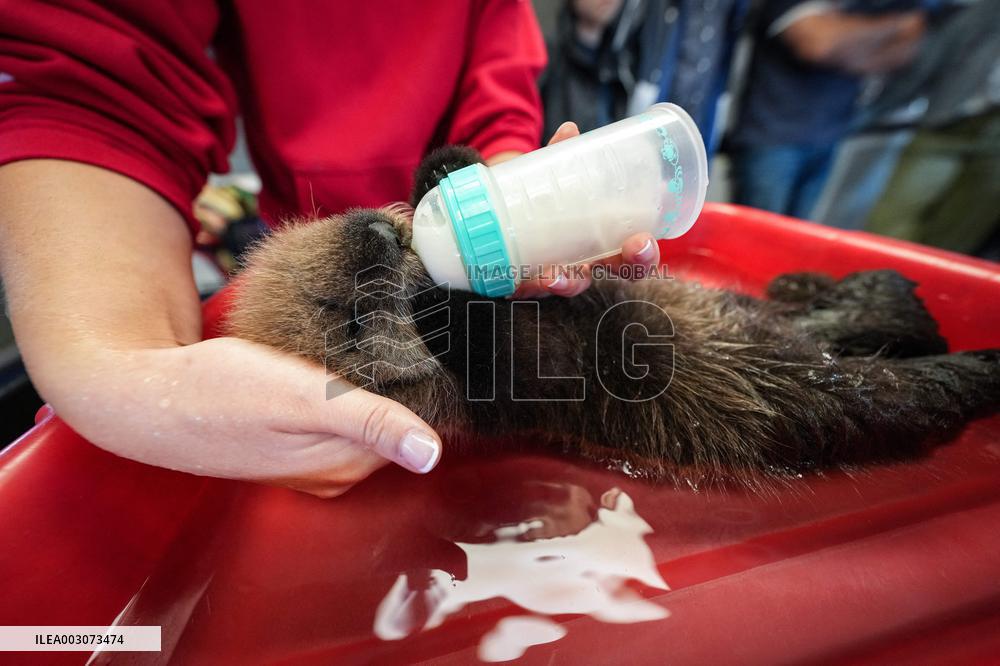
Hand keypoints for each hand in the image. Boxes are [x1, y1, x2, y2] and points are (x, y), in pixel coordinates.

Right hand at [58, 337, 442, 497]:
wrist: (144, 395)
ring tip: (360, 337)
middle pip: (389, 418)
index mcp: (345, 465)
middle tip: (389, 328)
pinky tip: (323, 359)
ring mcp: (307, 457)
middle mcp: (332, 469)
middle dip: (394, 378)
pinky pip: (329, 411)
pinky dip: (334, 384)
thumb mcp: (304, 399)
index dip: (418, 380)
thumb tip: (431, 454)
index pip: (414, 423)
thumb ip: (370, 423)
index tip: (419, 340)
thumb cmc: (219, 394)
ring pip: (359, 411)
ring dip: (364, 378)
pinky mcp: (284, 438)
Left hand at [495, 121, 661, 297]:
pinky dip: (530, 284)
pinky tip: (531, 279)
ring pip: (570, 285)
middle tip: (635, 248)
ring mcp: (556, 274)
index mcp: (602, 241)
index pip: (632, 257)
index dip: (645, 255)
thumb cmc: (541, 199)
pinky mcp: (523, 280)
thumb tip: (569, 130)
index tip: (646, 240)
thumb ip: (562, 157)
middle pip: (613, 274)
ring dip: (568, 282)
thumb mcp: (553, 178)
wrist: (500, 212)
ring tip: (558, 275)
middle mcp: (585, 263)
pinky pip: (528, 289)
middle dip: (629, 266)